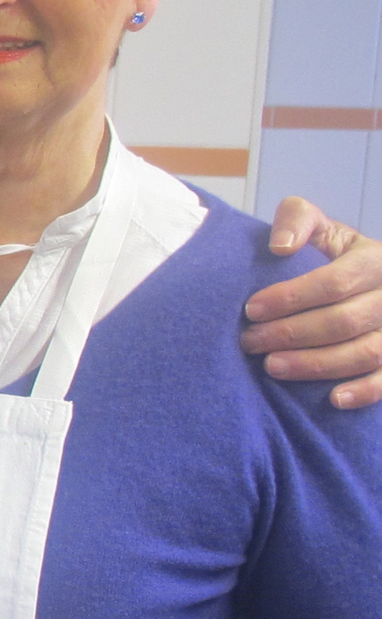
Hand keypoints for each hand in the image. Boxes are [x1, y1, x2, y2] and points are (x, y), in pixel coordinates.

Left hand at [243, 199, 381, 408]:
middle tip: (250, 342)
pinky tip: (333, 399)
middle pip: (344, 321)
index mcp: (375, 261)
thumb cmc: (335, 256)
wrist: (371, 279)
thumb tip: (280, 246)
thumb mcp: (322, 229)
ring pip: (366, 352)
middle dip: (292, 334)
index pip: (334, 282)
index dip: (290, 298)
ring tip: (272, 367)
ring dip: (316, 364)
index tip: (250, 310)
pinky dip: (364, 391)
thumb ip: (297, 219)